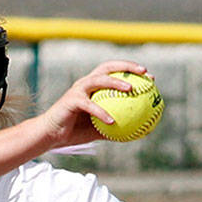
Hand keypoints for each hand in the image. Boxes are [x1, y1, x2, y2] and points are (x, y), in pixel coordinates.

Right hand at [37, 61, 151, 149]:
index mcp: (94, 87)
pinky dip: (101, 113)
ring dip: (115, 82)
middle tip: (144, 73)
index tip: (150, 77)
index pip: (115, 72)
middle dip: (127, 66)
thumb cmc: (75, 132)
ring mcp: (78, 90)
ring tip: (130, 88)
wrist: (51, 135)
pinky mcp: (71, 100)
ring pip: (98, 79)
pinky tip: (112, 122)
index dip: (132, 71)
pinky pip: (89, 105)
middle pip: (108, 67)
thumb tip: (143, 133)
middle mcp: (86, 83)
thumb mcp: (101, 131)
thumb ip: (119, 128)